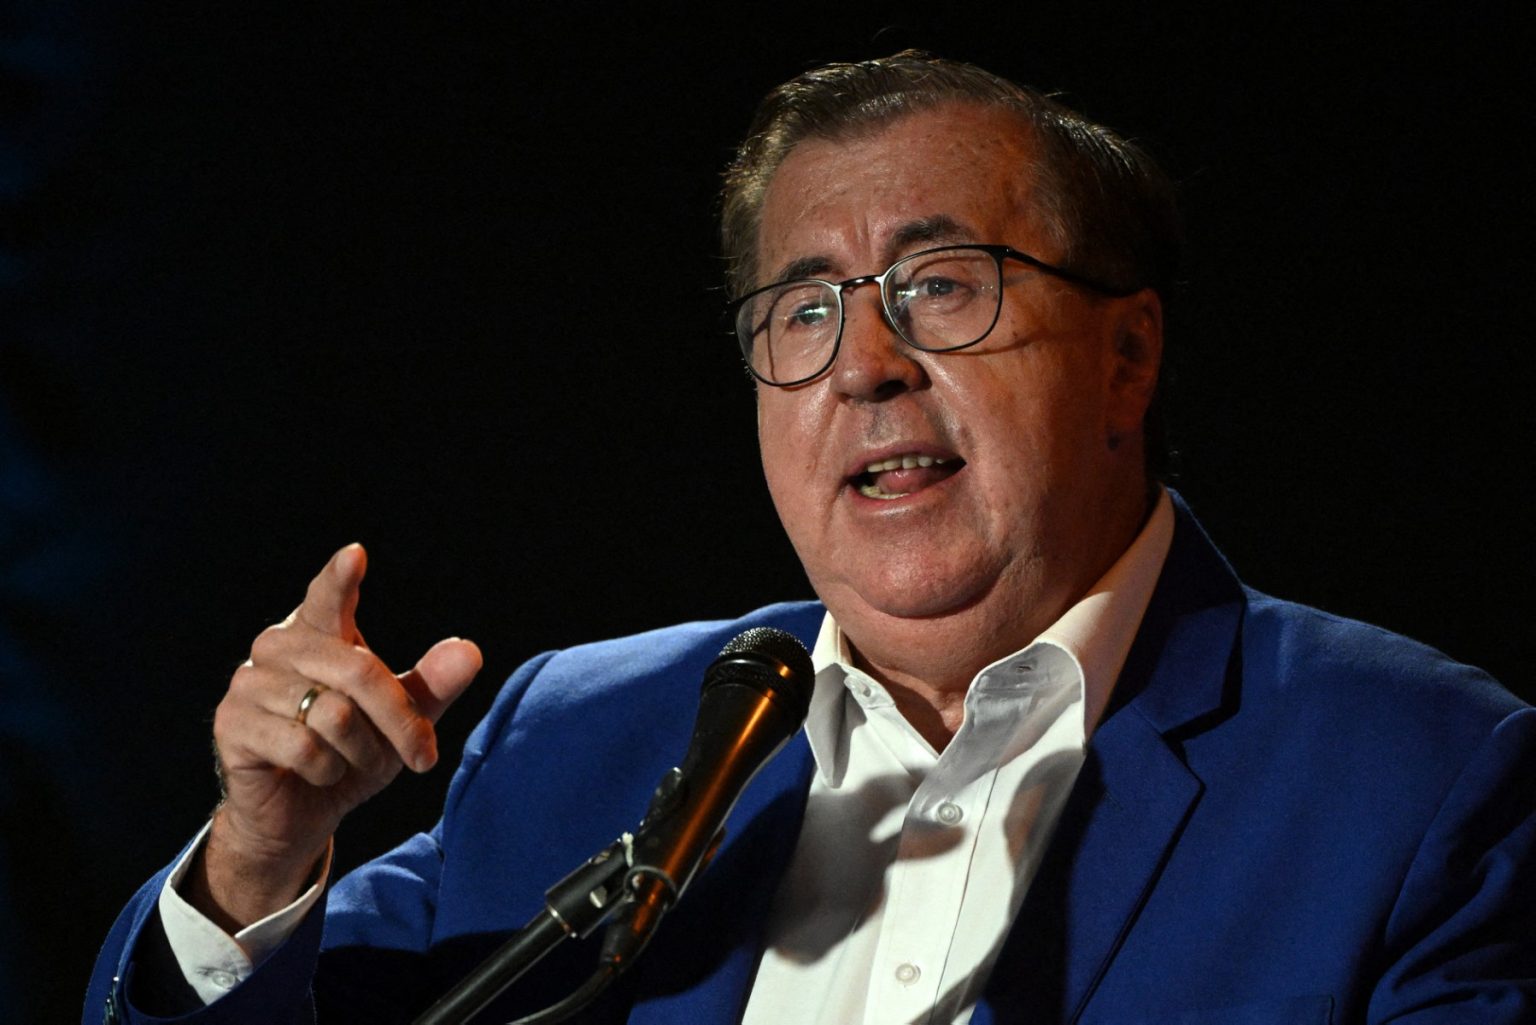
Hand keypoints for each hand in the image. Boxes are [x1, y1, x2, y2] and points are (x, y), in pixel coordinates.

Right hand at [190, 544, 481, 930]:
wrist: (299, 815)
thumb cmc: (352, 755)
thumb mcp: (401, 722)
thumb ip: (432, 686)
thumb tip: (471, 652)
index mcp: (320, 633)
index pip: (329, 598)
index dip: (340, 579)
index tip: (356, 555)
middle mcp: (278, 647)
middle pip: (361, 672)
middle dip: (401, 722)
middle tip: (423, 756)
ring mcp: (250, 684)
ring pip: (335, 715)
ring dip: (363, 753)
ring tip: (353, 763)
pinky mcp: (232, 725)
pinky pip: (305, 748)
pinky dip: (329, 771)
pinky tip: (319, 774)